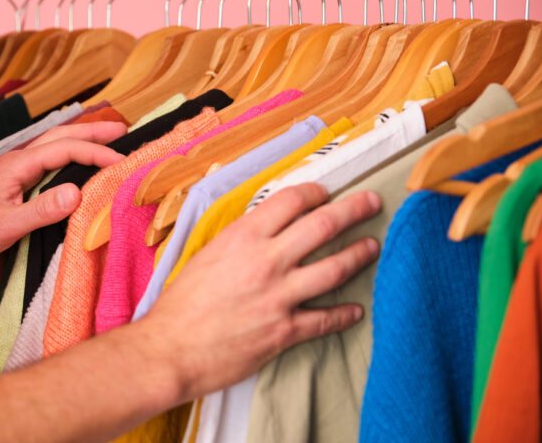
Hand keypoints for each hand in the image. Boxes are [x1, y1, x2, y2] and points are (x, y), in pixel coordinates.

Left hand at [0, 121, 126, 270]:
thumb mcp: (7, 225)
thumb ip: (43, 210)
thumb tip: (78, 193)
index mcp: (18, 165)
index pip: (65, 149)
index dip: (96, 153)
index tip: (122, 162)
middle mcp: (18, 162)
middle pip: (60, 137)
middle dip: (92, 132)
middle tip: (123, 130)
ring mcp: (14, 172)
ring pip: (53, 147)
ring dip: (80, 141)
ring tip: (105, 142)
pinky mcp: (12, 185)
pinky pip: (46, 164)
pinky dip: (67, 158)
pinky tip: (74, 167)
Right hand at [141, 183, 381, 400]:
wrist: (170, 349)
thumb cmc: (180, 304)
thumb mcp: (206, 256)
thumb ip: (239, 241)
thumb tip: (262, 231)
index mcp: (242, 237)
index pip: (291, 200)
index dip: (315, 192)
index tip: (326, 193)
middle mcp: (266, 260)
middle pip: (324, 224)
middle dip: (355, 209)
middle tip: (372, 203)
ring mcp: (279, 296)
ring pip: (335, 267)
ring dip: (359, 255)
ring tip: (372, 248)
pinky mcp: (285, 331)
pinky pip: (326, 318)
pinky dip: (345, 313)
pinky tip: (356, 310)